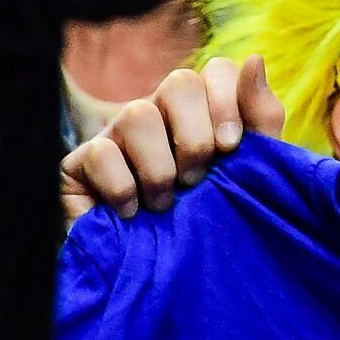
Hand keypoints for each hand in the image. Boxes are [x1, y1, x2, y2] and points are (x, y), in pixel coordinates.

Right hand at [60, 55, 282, 228]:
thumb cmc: (211, 220)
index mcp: (201, 111)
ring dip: (162, 168)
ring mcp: (115, 134)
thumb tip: (254, 60)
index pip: (216, 70)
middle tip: (199, 179)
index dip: (228, 102)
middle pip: (180, 82)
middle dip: (197, 136)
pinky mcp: (79, 164)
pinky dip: (124, 188)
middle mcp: (157, 113)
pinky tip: (134, 213)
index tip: (231, 148)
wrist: (162, 278)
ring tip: (167, 203)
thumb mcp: (250, 174)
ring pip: (138, 114)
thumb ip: (261, 120)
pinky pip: (101, 154)